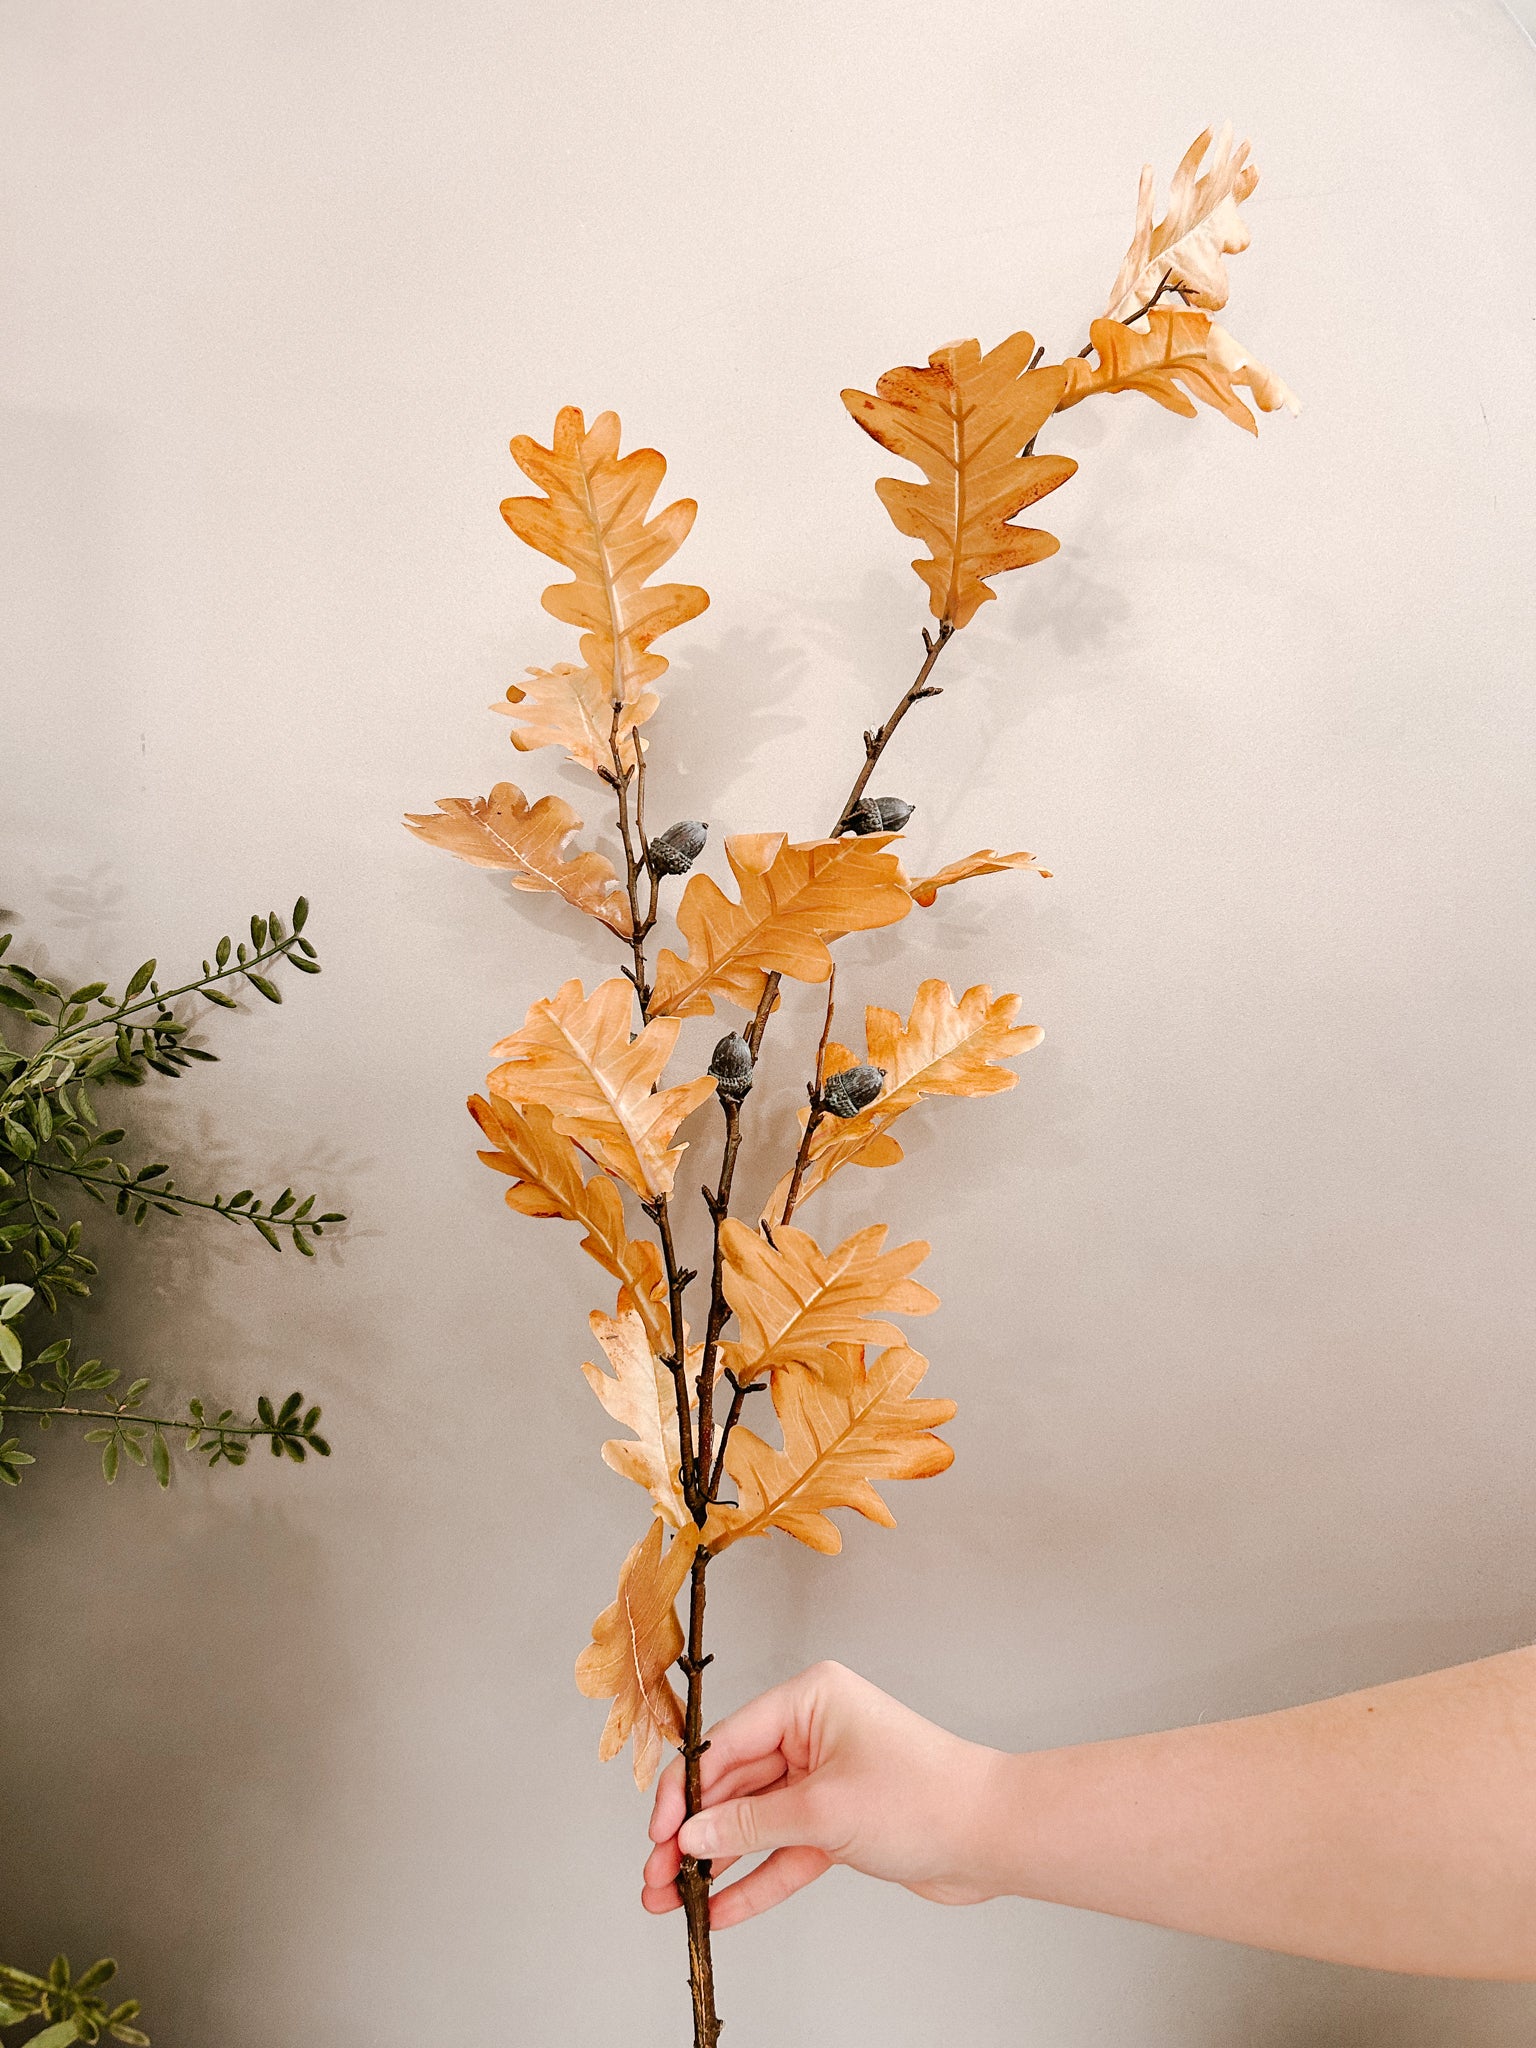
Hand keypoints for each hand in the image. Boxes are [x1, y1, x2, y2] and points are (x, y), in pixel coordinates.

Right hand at [642, 1660, 1007, 1928]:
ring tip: (672, 1901)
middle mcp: (813, 1733)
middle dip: (692, 1835)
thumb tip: (694, 1833)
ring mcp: (825, 1780)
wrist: (990, 1836)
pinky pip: (784, 1852)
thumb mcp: (824, 1810)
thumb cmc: (925, 1796)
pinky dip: (755, 1880)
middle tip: (655, 1877)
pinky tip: (720, 1910)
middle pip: (734, 1786)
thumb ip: (751, 1823)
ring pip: (754, 1824)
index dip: (686, 1791)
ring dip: (716, 1863)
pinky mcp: (838, 1823)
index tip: (657, 1833)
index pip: (726, 1743)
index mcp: (809, 1700)